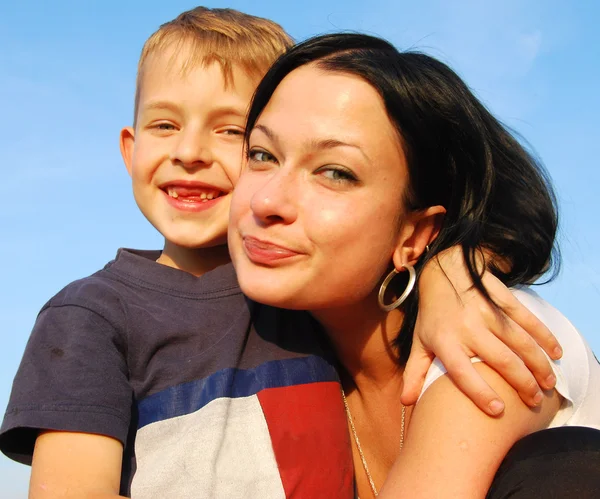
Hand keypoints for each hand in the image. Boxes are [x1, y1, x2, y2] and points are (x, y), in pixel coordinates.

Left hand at [402, 247, 561, 415]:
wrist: (443, 270)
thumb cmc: (432, 315)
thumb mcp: (420, 342)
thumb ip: (415, 372)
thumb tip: (407, 402)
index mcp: (444, 341)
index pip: (462, 372)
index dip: (480, 392)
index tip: (498, 410)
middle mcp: (467, 327)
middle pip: (501, 360)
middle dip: (523, 384)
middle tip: (534, 401)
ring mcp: (487, 311)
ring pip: (520, 342)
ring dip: (538, 365)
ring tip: (548, 384)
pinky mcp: (502, 298)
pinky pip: (527, 320)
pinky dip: (545, 337)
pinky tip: (556, 353)